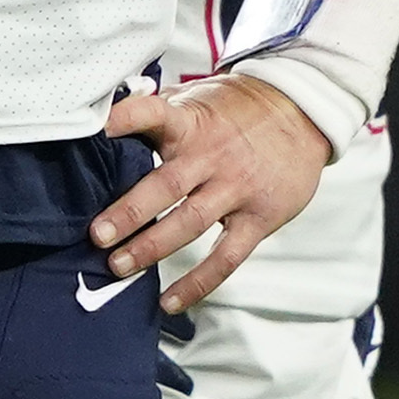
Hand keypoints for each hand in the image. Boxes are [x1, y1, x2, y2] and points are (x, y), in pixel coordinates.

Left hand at [92, 78, 329, 314]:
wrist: (301, 115)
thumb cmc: (238, 110)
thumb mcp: (196, 98)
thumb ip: (156, 111)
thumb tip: (102, 116)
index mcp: (190, 122)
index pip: (154, 114)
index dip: (125, 119)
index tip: (97, 129)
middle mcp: (211, 156)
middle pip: (167, 185)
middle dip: (129, 212)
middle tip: (97, 235)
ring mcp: (236, 189)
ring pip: (190, 222)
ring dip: (152, 247)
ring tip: (119, 266)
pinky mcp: (258, 218)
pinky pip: (226, 257)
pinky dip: (198, 282)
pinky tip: (170, 300)